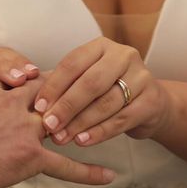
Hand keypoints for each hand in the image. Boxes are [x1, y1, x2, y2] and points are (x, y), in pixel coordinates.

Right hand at [0, 36, 115, 187]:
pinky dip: (87, 172)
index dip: (21, 74)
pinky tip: (110, 176)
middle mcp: (14, 104)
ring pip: (61, 120)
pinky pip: (64, 166)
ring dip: (78, 121)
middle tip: (75, 89)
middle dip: (58, 90)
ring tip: (98, 120)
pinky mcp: (30, 159)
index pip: (11, 74)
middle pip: (44, 91)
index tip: (30, 74)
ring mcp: (26, 131)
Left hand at [34, 37, 173, 145]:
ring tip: (62, 137)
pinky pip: (121, 119)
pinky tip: (82, 141)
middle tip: (48, 125)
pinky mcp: (152, 100)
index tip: (38, 107)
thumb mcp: (85, 81)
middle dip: (66, 106)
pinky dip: (99, 132)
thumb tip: (34, 105)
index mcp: (101, 46)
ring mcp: (141, 77)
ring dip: (80, 123)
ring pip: (106, 103)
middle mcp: (124, 56)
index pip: (72, 64)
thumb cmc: (107, 91)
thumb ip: (63, 87)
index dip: (53, 86)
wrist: (150, 103)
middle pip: (90, 83)